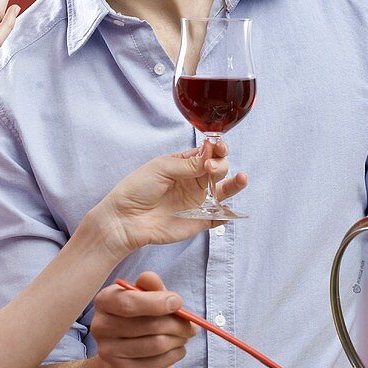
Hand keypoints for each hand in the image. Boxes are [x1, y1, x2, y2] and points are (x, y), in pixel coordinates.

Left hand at [88, 140, 246, 260]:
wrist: (125, 219)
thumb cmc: (137, 189)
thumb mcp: (161, 168)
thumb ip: (188, 163)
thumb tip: (211, 153)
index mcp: (184, 164)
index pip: (208, 153)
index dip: (217, 148)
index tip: (217, 147)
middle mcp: (194, 181)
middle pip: (219, 168)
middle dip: (220, 164)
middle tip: (209, 168)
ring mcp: (197, 201)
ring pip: (224, 191)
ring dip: (235, 184)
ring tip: (242, 178)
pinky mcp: (199, 221)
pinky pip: (219, 217)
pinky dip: (227, 214)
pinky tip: (227, 209)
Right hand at [91, 272, 196, 367]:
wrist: (134, 352)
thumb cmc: (143, 316)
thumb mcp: (147, 296)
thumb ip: (151, 286)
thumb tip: (149, 278)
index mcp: (104, 302)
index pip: (127, 303)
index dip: (157, 303)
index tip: (178, 302)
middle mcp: (100, 328)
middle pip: (148, 325)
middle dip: (177, 324)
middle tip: (192, 325)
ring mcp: (110, 353)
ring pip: (157, 345)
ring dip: (179, 339)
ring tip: (184, 336)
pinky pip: (160, 362)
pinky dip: (177, 354)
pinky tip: (176, 349)